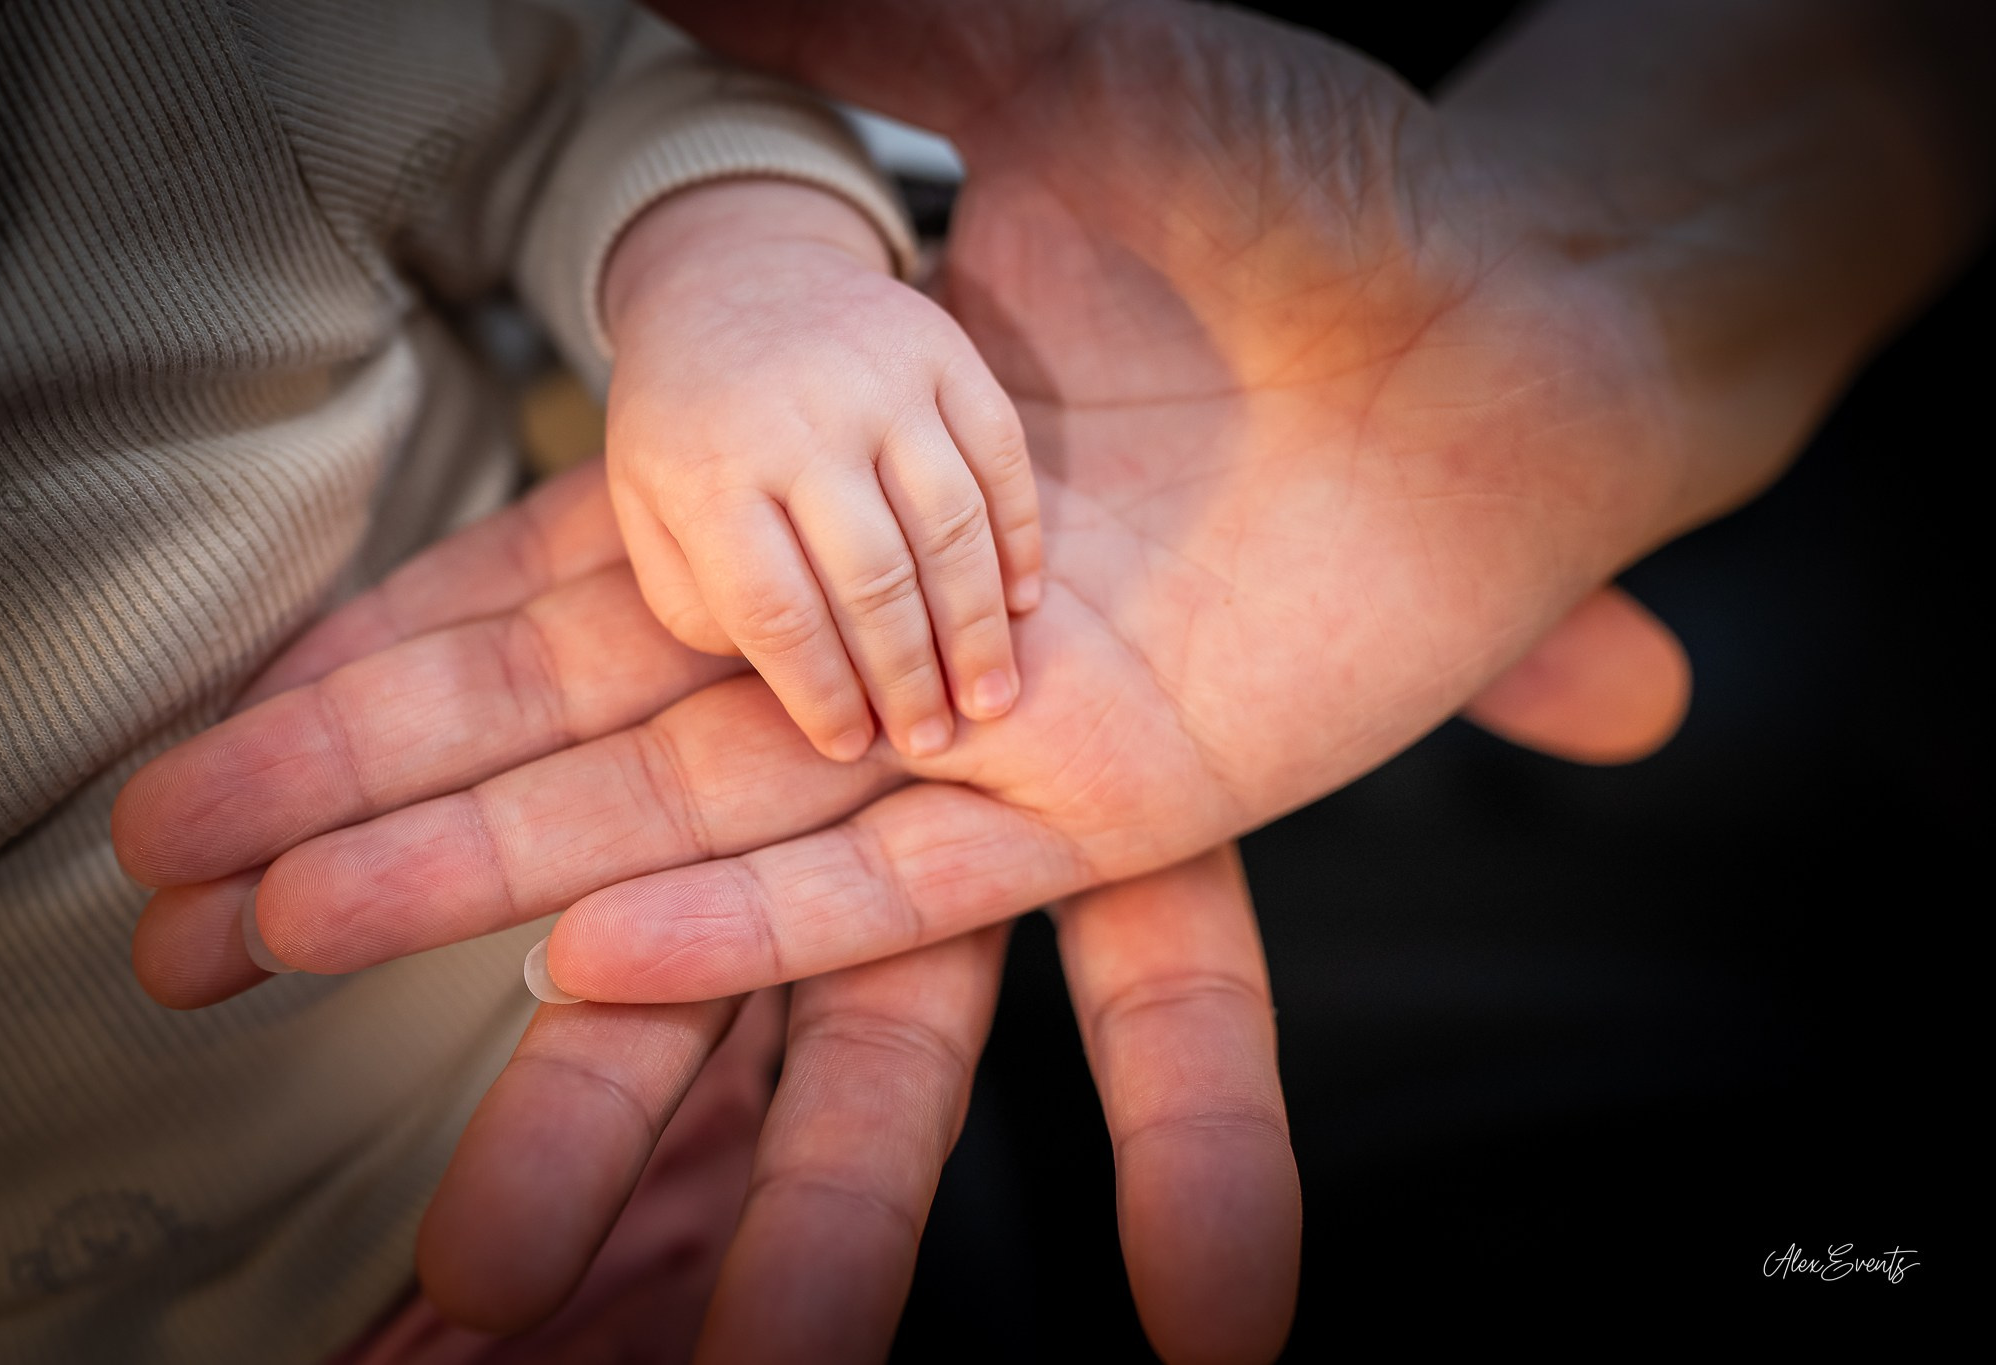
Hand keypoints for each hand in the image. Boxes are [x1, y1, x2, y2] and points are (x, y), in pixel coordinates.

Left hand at [113, 456, 1675, 1358]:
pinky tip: (396, 953)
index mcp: (1113, 805)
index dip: (1203, 1174)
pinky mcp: (633, 584)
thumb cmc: (1262, 354)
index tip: (1226, 1337)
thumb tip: (1643, 703)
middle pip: (877, 1061)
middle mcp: (936, 795)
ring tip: (472, 1298)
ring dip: (567, 1112)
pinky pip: (522, 685)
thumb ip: (1484, 630)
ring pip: (654, 921)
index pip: (1180, 1027)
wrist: (1059, 241)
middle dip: (807, 1232)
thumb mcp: (1348, 512)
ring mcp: (772, 715)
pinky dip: (441, 786)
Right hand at [127, 2, 1710, 1004]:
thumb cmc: (1312, 177)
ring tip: (292, 933)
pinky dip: (743, 925)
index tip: (246, 707)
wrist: (1515, 296)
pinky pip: (895, 888)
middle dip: (383, 795)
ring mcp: (985, 714)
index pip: (567, 581)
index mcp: (847, 472)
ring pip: (697, 819)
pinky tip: (575, 956)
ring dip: (496, 877)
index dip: (393, 648)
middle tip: (180, 871)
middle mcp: (886, 614)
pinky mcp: (1106, 793)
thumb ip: (860, 43)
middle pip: (583, 725)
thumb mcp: (1046, 70)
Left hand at [603, 178, 1041, 761]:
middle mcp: (799, 419)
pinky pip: (1001, 458)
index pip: (777, 611)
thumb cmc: (690, 424)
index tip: (847, 745)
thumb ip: (700, 603)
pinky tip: (1023, 606)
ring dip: (977, 627)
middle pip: (874, 578)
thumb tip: (796, 681)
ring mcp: (879, 378)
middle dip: (908, 677)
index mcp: (709, 470)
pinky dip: (1020, 539)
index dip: (820, 692)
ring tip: (990, 698)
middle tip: (933, 743)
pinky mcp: (943, 348)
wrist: (734, 272)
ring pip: (950, 525)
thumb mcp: (648, 510)